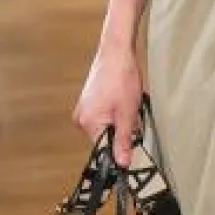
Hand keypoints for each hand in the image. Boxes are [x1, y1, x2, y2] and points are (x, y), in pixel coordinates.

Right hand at [74, 49, 143, 167]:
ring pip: (107, 127)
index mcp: (88, 123)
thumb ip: (124, 140)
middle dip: (123, 132)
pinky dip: (117, 113)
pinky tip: (124, 100)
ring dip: (121, 122)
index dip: (120, 149)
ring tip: (128, 105)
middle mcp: (81, 118)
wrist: (116, 52)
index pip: (103, 150)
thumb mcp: (127, 113)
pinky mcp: (89, 102)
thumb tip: (122, 163)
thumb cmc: (121, 78)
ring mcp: (84, 109)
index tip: (132, 146)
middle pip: (106, 138)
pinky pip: (105, 116)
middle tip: (133, 117)